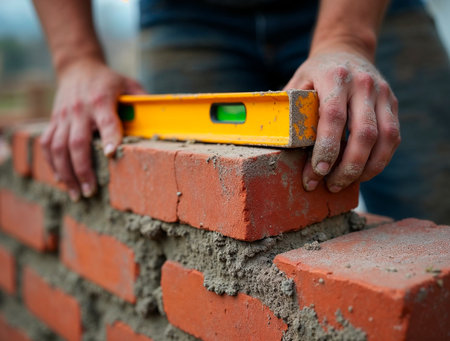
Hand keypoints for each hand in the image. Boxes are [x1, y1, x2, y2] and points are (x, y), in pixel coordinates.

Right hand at [41, 59, 144, 200]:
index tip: (111, 155)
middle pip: (77, 142)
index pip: (106, 121)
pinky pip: (46, 144)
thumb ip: (141, 100)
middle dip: (83, 170)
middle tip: (91, 191)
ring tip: (76, 194)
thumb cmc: (108, 80)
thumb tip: (159, 119)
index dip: (109, 137)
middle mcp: (80, 109)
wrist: (77, 67)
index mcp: (101, 100)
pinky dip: (52, 163)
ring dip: (66, 173)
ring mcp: (63, 116)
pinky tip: (61, 179)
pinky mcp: (53, 120)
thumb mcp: (128, 83)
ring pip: (58, 148)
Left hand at [284, 49, 399, 192]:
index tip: (317, 172)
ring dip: (366, 168)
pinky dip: (379, 160)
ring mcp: (381, 93)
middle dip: (348, 167)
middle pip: (364, 132)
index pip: (333, 116)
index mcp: (334, 77)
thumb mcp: (298, 82)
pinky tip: (362, 172)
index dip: (327, 148)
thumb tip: (273, 143)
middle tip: (330, 185)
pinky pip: (393, 137)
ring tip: (345, 183)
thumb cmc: (315, 74)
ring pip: (385, 138)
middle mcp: (362, 84)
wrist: (346, 51)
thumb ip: (290, 108)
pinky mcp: (392, 103)